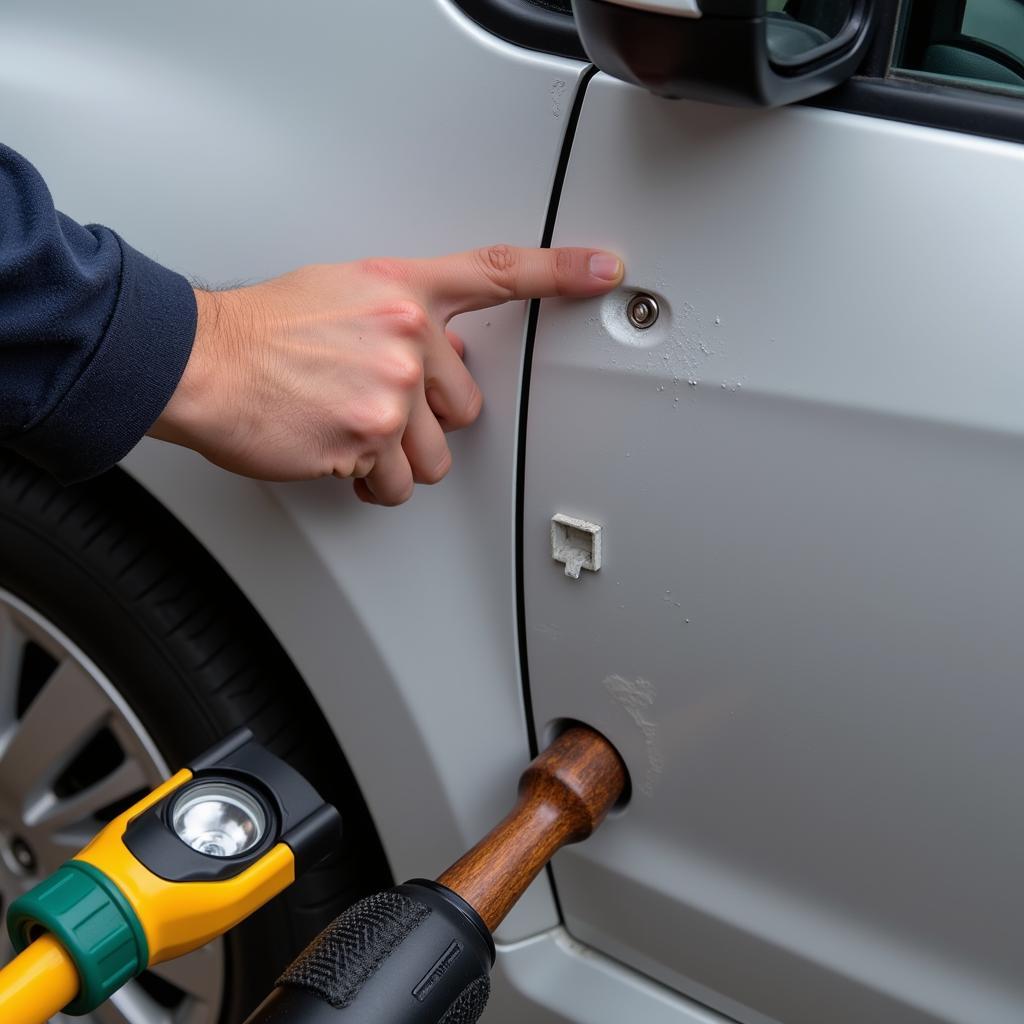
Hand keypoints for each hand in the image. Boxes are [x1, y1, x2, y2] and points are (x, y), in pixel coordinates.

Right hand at [149, 245, 622, 504]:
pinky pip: (392, 486)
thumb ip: (404, 317)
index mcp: (404, 291)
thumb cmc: (263, 328)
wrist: (204, 360)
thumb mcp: (342, 292)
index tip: (603, 270)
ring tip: (348, 431)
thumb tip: (445, 350)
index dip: (559, 272)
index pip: (496, 274)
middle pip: (464, 407)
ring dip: (397, 459)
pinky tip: (332, 450)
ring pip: (432, 458)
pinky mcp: (369, 440)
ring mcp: (392, 391)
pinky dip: (367, 481)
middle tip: (377, 405)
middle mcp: (408, 337)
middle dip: (426, 420)